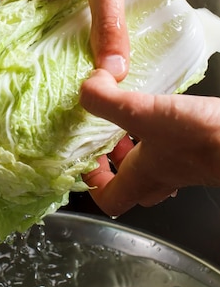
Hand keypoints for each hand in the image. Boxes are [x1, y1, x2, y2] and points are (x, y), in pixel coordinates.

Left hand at [80, 69, 219, 215]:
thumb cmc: (202, 138)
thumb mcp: (143, 113)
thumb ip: (107, 101)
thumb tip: (88, 88)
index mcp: (142, 177)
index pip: (109, 198)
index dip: (92, 183)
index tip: (85, 159)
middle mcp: (162, 177)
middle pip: (130, 180)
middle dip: (115, 158)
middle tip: (106, 133)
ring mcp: (184, 166)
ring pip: (152, 162)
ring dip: (138, 143)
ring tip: (131, 114)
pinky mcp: (201, 149)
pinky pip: (172, 146)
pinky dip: (161, 130)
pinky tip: (163, 107)